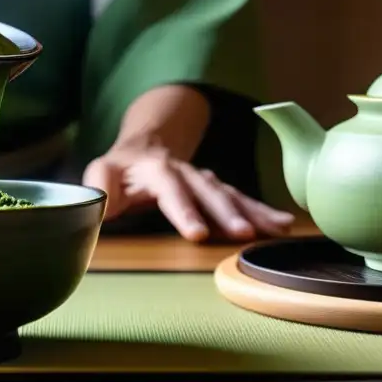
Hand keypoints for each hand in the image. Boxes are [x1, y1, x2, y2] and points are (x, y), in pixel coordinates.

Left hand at [83, 143, 294, 242]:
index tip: (198, 234)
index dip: (184, 210)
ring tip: (277, 227)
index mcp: (156, 169)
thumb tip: (101, 210)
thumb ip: (99, 189)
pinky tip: (282, 223)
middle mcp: (185, 171)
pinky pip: (239, 198)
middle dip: (226, 212)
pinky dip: (261, 209)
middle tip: (243, 235)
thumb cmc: (119, 170)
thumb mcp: (101, 174)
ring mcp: (203, 179)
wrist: (144, 147)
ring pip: (229, 193)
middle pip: (207, 190)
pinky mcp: (215, 188)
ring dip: (252, 210)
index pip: (170, 190)